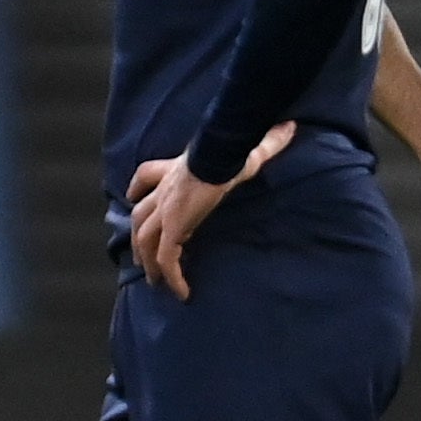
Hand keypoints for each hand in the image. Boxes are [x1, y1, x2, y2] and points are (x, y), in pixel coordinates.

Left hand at [128, 123, 293, 300]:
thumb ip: (266, 142)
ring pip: (145, 240)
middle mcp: (164, 191)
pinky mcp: (173, 227)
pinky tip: (182, 292)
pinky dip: (172, 276)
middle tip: (141, 257)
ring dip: (149, 262)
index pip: (146, 175)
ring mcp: (165, 211)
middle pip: (139, 215)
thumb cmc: (231, 152)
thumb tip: (289, 127)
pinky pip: (167, 258)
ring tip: (156, 281)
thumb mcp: (249, 149)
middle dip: (138, 237)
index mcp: (175, 171)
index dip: (137, 187)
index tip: (132, 195)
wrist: (219, 156)